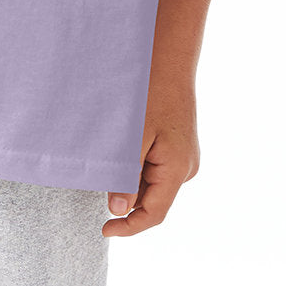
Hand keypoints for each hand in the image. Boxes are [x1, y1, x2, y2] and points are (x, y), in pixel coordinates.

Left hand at [102, 80, 199, 236]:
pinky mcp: (179, 147)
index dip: (129, 227)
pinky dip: (137, 167)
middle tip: (99, 182)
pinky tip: (124, 147)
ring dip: (130, 180)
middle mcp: (187, 167)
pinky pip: (156, 168)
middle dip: (126, 199)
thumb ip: (126, 175)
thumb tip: (118, 209)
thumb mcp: (133, 135)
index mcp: (178, 169)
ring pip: (153, 184)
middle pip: (153, 200)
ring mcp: (185, 157)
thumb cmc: (151, 91)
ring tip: (111, 155)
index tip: (104, 228)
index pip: (154, 214)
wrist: (169, 57)